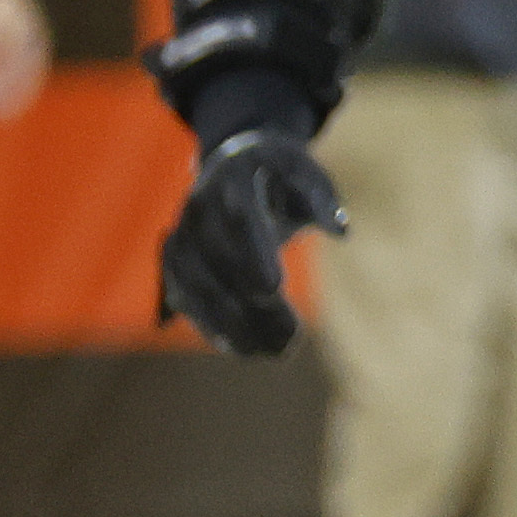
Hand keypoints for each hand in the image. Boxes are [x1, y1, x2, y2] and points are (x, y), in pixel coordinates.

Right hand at [157, 129, 347, 357]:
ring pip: (197, 289)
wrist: (231, 164)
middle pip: (218, 263)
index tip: (275, 289)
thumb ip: (321, 200)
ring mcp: (180, 239)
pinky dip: (215, 327)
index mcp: (231, 181)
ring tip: (278, 352)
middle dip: (251, 305)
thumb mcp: (304, 172)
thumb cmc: (278, 172)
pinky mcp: (175, 266)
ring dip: (233, 325)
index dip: (254, 254)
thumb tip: (341, 230)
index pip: (240, 219)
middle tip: (292, 339)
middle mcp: (198, 211)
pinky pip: (188, 301)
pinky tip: (248, 350)